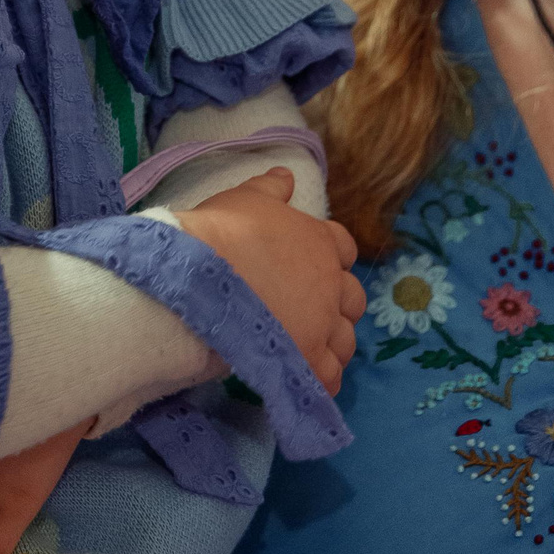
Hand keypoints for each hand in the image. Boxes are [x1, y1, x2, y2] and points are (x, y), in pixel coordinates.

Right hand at [175, 169, 363, 394]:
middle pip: (352, 299)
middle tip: (308, 307)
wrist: (200, 279)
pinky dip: (321, 378)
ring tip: (306, 344)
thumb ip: (271, 188)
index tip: (310, 262)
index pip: (344, 248)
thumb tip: (287, 174)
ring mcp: (321, 326)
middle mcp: (331, 286)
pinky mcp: (306, 361)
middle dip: (336, 303)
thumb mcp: (246, 198)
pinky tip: (305, 376)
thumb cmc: (223, 232)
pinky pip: (328, 377)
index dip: (330, 256)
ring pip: (344, 341)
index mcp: (322, 242)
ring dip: (331, 341)